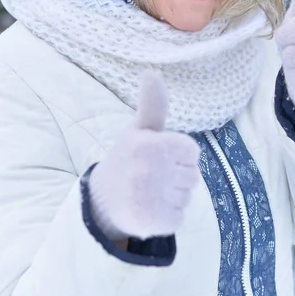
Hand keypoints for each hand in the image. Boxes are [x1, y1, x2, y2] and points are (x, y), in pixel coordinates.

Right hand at [89, 71, 199, 239]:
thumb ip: (153, 104)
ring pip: (187, 198)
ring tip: (150, 192)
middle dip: (178, 177)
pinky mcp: (149, 223)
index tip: (161, 156)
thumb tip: (152, 72)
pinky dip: (168, 217)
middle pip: (192, 176)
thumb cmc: (128, 158)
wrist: (101, 199)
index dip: (180, 155)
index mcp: (148, 144)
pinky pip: (178, 218)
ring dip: (174, 198)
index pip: (192, 152)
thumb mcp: (140, 129)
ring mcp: (147, 198)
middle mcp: (146, 170)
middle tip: (152, 176)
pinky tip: (150, 209)